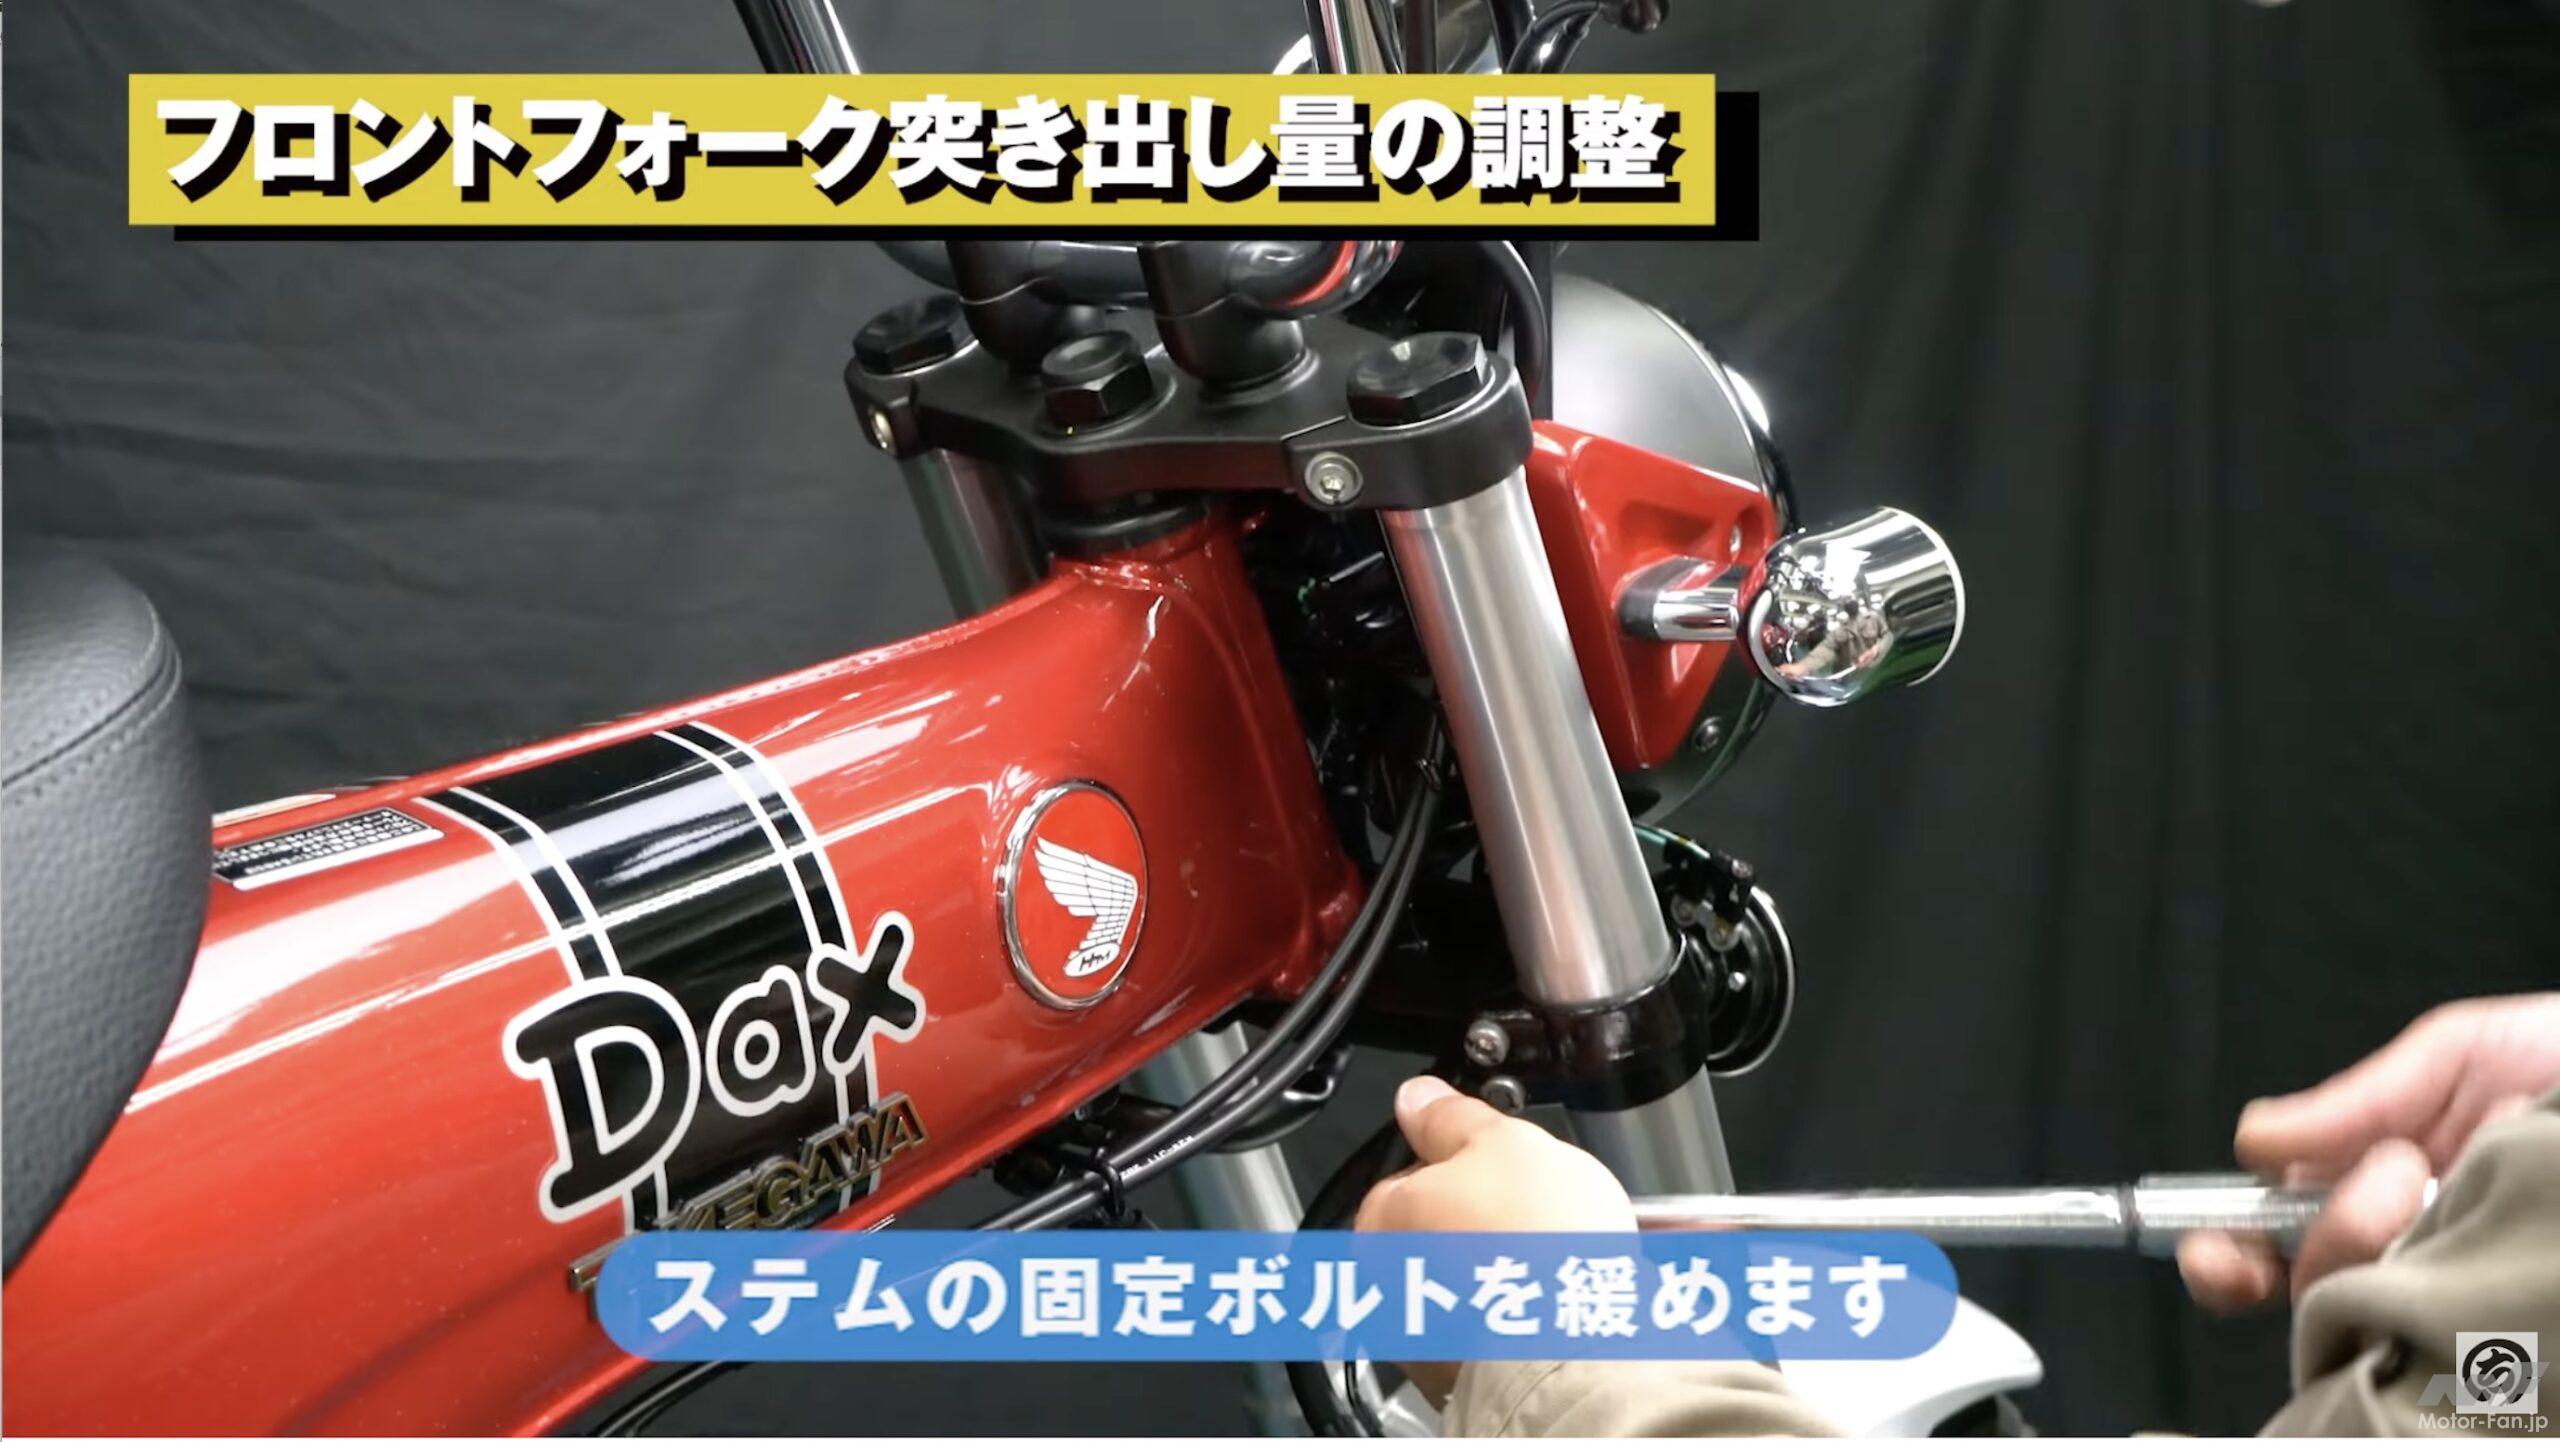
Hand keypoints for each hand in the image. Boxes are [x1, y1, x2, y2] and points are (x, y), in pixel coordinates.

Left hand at [1355, 1075, 1633, 1402]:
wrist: (1574, 1353)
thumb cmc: (1536, 1253)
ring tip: (1564, 1262)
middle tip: (1544, 1214)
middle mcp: (1385, 1282)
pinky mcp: (1461, 1376)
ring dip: (1510, 1270)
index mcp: (1382, 1216)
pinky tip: (1562, 1304)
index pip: (1418, 1170)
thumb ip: (1453, 1116)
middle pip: (1444, 1228)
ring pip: (1470, 1281)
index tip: (1508, 1167)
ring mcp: (1420, 1335)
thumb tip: (1419, 1096)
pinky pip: (1494, 1328)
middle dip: (1493, 1219)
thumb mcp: (1502, 1141)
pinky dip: (1522, 1316)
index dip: (1472, 1162)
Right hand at [2179, 993, 2559, 1310]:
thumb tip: (2255, 1141)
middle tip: (2392, 1178)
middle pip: (2308, 1292)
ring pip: (2365, 1315)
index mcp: (2384, 1191)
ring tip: (2449, 1183)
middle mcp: (2413, 1253)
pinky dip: (2438, 1304)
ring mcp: (2462, 1298)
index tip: (2219, 1254)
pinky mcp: (2512, 1339)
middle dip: (2322, 1236)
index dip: (2229, 1256)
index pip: (2274, 1242)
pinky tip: (2481, 1250)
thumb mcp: (2465, 1054)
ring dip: (2387, 1246)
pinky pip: (2445, 1351)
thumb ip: (2359, 1098)